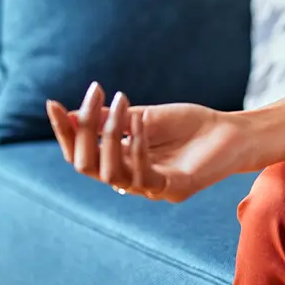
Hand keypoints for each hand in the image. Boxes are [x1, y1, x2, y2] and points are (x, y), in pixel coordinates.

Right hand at [44, 82, 260, 202]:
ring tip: (120, 103)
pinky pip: (143, 175)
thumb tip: (69, 116)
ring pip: (109, 172)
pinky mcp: (173, 190)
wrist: (232, 132)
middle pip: (85, 165)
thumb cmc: (189, 125)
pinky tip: (140, 123)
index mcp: (119, 162)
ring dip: (109, 135)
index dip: (63, 132)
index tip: (52, 103)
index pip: (79, 154)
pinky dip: (137, 147)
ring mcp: (150, 189)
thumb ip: (110, 121)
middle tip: (95, 95)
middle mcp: (129, 180)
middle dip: (82, 130)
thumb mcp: (143, 117)